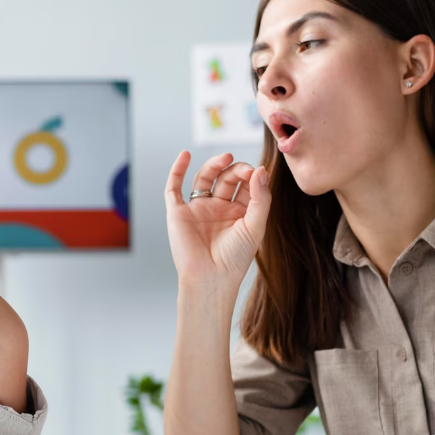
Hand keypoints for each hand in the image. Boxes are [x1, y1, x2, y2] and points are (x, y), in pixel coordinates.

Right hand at [164, 151, 270, 288]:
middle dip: (235, 170)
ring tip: (225, 157)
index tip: (257, 173)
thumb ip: (260, 198)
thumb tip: (260, 169)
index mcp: (238, 212)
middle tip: (244, 169)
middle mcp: (218, 208)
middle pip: (226, 178)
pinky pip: (174, 187)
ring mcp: (198, 209)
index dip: (251, 175)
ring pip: (204, 178)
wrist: (211, 278)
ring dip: (214, 165)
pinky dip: (178, 170)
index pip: (245, 184)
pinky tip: (185, 155)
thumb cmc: (235, 259)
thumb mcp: (255, 226)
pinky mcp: (178, 212)